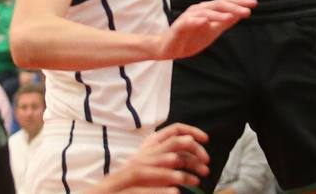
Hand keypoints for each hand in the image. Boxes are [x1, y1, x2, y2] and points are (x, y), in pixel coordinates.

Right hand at [91, 123, 209, 192]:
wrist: (108, 189)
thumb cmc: (135, 177)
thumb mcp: (154, 161)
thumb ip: (170, 156)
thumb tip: (195, 156)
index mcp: (152, 143)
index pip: (175, 128)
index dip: (193, 131)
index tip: (206, 139)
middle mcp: (147, 150)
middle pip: (176, 143)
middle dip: (194, 152)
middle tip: (206, 165)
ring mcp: (139, 164)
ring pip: (167, 163)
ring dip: (183, 173)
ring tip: (196, 182)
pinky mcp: (133, 177)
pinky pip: (153, 180)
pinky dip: (165, 187)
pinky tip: (176, 193)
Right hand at [157, 0, 256, 59]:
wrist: (169, 48)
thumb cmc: (191, 38)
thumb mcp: (212, 31)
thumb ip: (224, 22)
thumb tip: (240, 15)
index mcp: (208, 10)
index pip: (226, 3)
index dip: (240, 2)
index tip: (254, 3)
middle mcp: (199, 9)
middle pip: (218, 4)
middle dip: (234, 6)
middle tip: (248, 10)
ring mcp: (189, 16)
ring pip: (206, 12)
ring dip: (219, 14)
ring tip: (232, 17)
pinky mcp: (180, 25)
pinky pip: (190, 21)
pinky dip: (198, 20)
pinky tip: (206, 21)